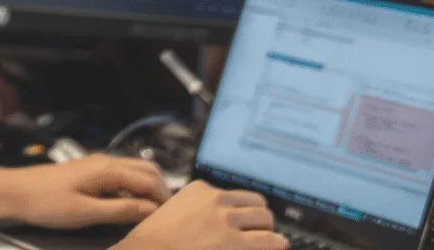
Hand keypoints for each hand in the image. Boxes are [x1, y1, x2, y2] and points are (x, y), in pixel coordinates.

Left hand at [1, 155, 171, 229]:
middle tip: (167, 213)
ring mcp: (97, 165)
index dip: (164, 199)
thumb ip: (119, 211)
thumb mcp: (85, 212)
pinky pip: (121, 176)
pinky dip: (133, 188)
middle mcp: (105, 161)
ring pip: (134, 171)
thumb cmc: (45, 202)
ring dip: (147, 188)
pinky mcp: (90, 172)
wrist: (16, 191)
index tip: (173, 216)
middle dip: (161, 190)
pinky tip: (130, 205)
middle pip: (146, 170)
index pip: (148, 181)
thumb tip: (148, 209)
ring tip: (152, 211)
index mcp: (106, 170)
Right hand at [114, 180, 288, 249]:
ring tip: (269, 245)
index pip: (238, 196)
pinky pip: (271, 242)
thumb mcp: (175, 214)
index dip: (245, 212)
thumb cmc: (155, 244)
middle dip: (260, 221)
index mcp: (200, 189)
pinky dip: (276, 246)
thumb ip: (198, 211)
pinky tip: (278, 247)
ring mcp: (227, 222)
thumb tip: (224, 219)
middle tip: (260, 235)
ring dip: (269, 234)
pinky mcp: (236, 245)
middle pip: (258, 204)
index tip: (247, 222)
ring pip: (266, 221)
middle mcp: (216, 201)